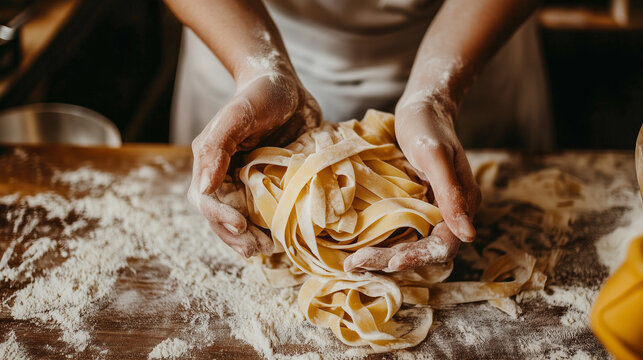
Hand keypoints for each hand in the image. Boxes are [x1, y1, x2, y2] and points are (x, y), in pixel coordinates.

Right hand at [189, 67, 320, 257]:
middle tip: (257, 250)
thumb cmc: (261, 94)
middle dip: (235, 236)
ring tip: (268, 250)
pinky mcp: (269, 184)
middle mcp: (224, 175)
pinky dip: (269, 227)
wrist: (286, 87)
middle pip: (221, 216)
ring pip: (241, 218)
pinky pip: (264, 211)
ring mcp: (247, 182)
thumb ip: (217, 146)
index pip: (206, 199)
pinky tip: (281, 238)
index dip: (219, 216)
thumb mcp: (239, 113)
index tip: (241, 225)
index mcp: (211, 161)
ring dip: (250, 238)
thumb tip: (204, 186)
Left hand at [344, 90, 480, 271]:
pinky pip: (399, 233)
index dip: (417, 257)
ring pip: (409, 245)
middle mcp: (449, 215)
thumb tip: (469, 235)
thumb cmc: (428, 126)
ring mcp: (430, 212)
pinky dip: (380, 243)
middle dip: (390, 261)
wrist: (420, 108)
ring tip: (351, 263)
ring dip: (382, 257)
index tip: (389, 261)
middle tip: (354, 264)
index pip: (443, 246)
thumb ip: (451, 193)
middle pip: (422, 251)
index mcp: (462, 206)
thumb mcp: (435, 155)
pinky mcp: (413, 207)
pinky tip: (357, 247)